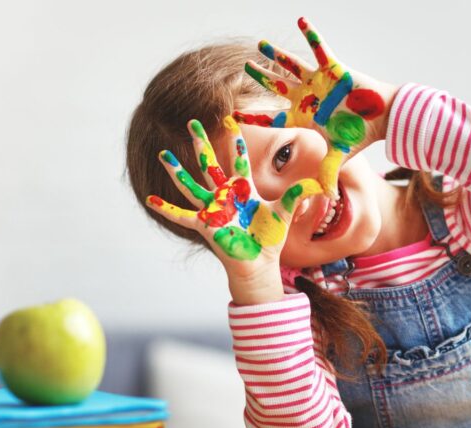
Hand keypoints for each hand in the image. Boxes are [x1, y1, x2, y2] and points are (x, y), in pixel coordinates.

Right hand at [146, 116, 322, 285]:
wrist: (260, 264)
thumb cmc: (269, 238)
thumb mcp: (285, 213)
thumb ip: (298, 196)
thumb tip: (319, 185)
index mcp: (244, 190)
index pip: (239, 161)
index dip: (236, 142)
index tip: (231, 121)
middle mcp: (225, 196)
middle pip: (210, 164)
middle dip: (202, 143)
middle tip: (192, 122)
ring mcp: (213, 210)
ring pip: (191, 185)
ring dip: (177, 171)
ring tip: (163, 155)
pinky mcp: (206, 225)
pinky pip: (182, 215)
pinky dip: (166, 208)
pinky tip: (150, 200)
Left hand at [236, 17, 398, 198]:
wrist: (383, 117)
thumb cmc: (361, 134)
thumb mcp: (340, 155)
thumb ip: (329, 173)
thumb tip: (326, 200)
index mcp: (304, 116)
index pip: (273, 117)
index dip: (254, 117)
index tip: (233, 115)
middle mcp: (308, 96)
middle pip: (277, 86)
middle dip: (260, 78)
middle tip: (245, 68)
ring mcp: (318, 81)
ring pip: (291, 65)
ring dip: (276, 54)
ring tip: (260, 45)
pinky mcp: (333, 67)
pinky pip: (319, 47)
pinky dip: (311, 34)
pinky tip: (301, 19)